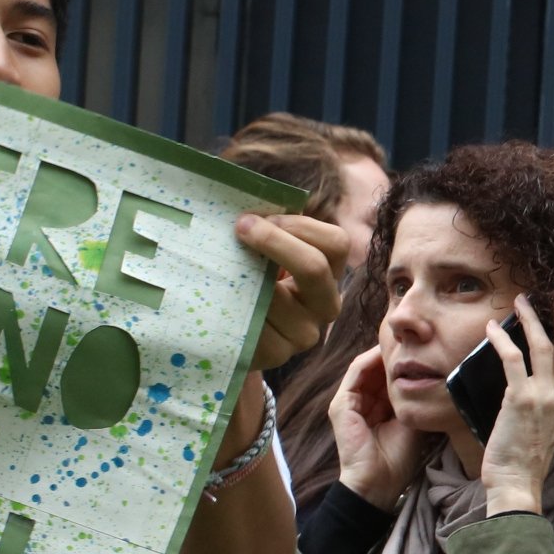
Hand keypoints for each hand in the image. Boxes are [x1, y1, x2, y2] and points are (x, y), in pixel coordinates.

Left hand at [236, 209, 360, 375]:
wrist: (234, 332)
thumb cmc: (251, 280)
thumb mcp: (267, 254)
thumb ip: (269, 228)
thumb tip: (246, 198)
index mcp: (329, 275)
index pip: (336, 244)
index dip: (299, 224)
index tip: (259, 217)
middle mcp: (325, 307)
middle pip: (314, 266)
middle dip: (275, 241)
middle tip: (240, 227)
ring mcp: (303, 335)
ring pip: (279, 294)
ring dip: (246, 274)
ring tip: (221, 266)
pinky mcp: (276, 355)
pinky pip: (256, 324)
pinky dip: (232, 304)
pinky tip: (217, 296)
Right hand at [327, 345, 424, 509]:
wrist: (378, 483)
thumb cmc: (398, 459)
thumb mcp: (412, 422)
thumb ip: (415, 400)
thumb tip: (433, 380)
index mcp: (377, 408)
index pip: (387, 378)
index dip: (402, 363)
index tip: (422, 349)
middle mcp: (361, 402)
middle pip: (376, 369)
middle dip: (393, 354)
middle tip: (412, 337)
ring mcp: (348, 403)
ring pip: (365, 367)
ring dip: (382, 354)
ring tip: (401, 341)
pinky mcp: (341, 405)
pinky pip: (355, 374)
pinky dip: (370, 361)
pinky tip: (386, 354)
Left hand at [477, 303, 553, 513]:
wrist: (517, 482)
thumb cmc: (525, 460)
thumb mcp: (546, 428)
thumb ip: (547, 404)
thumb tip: (533, 386)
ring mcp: (544, 396)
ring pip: (544, 345)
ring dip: (532, 319)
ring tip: (522, 299)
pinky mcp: (520, 398)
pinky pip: (513, 359)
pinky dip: (503, 340)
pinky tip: (493, 328)